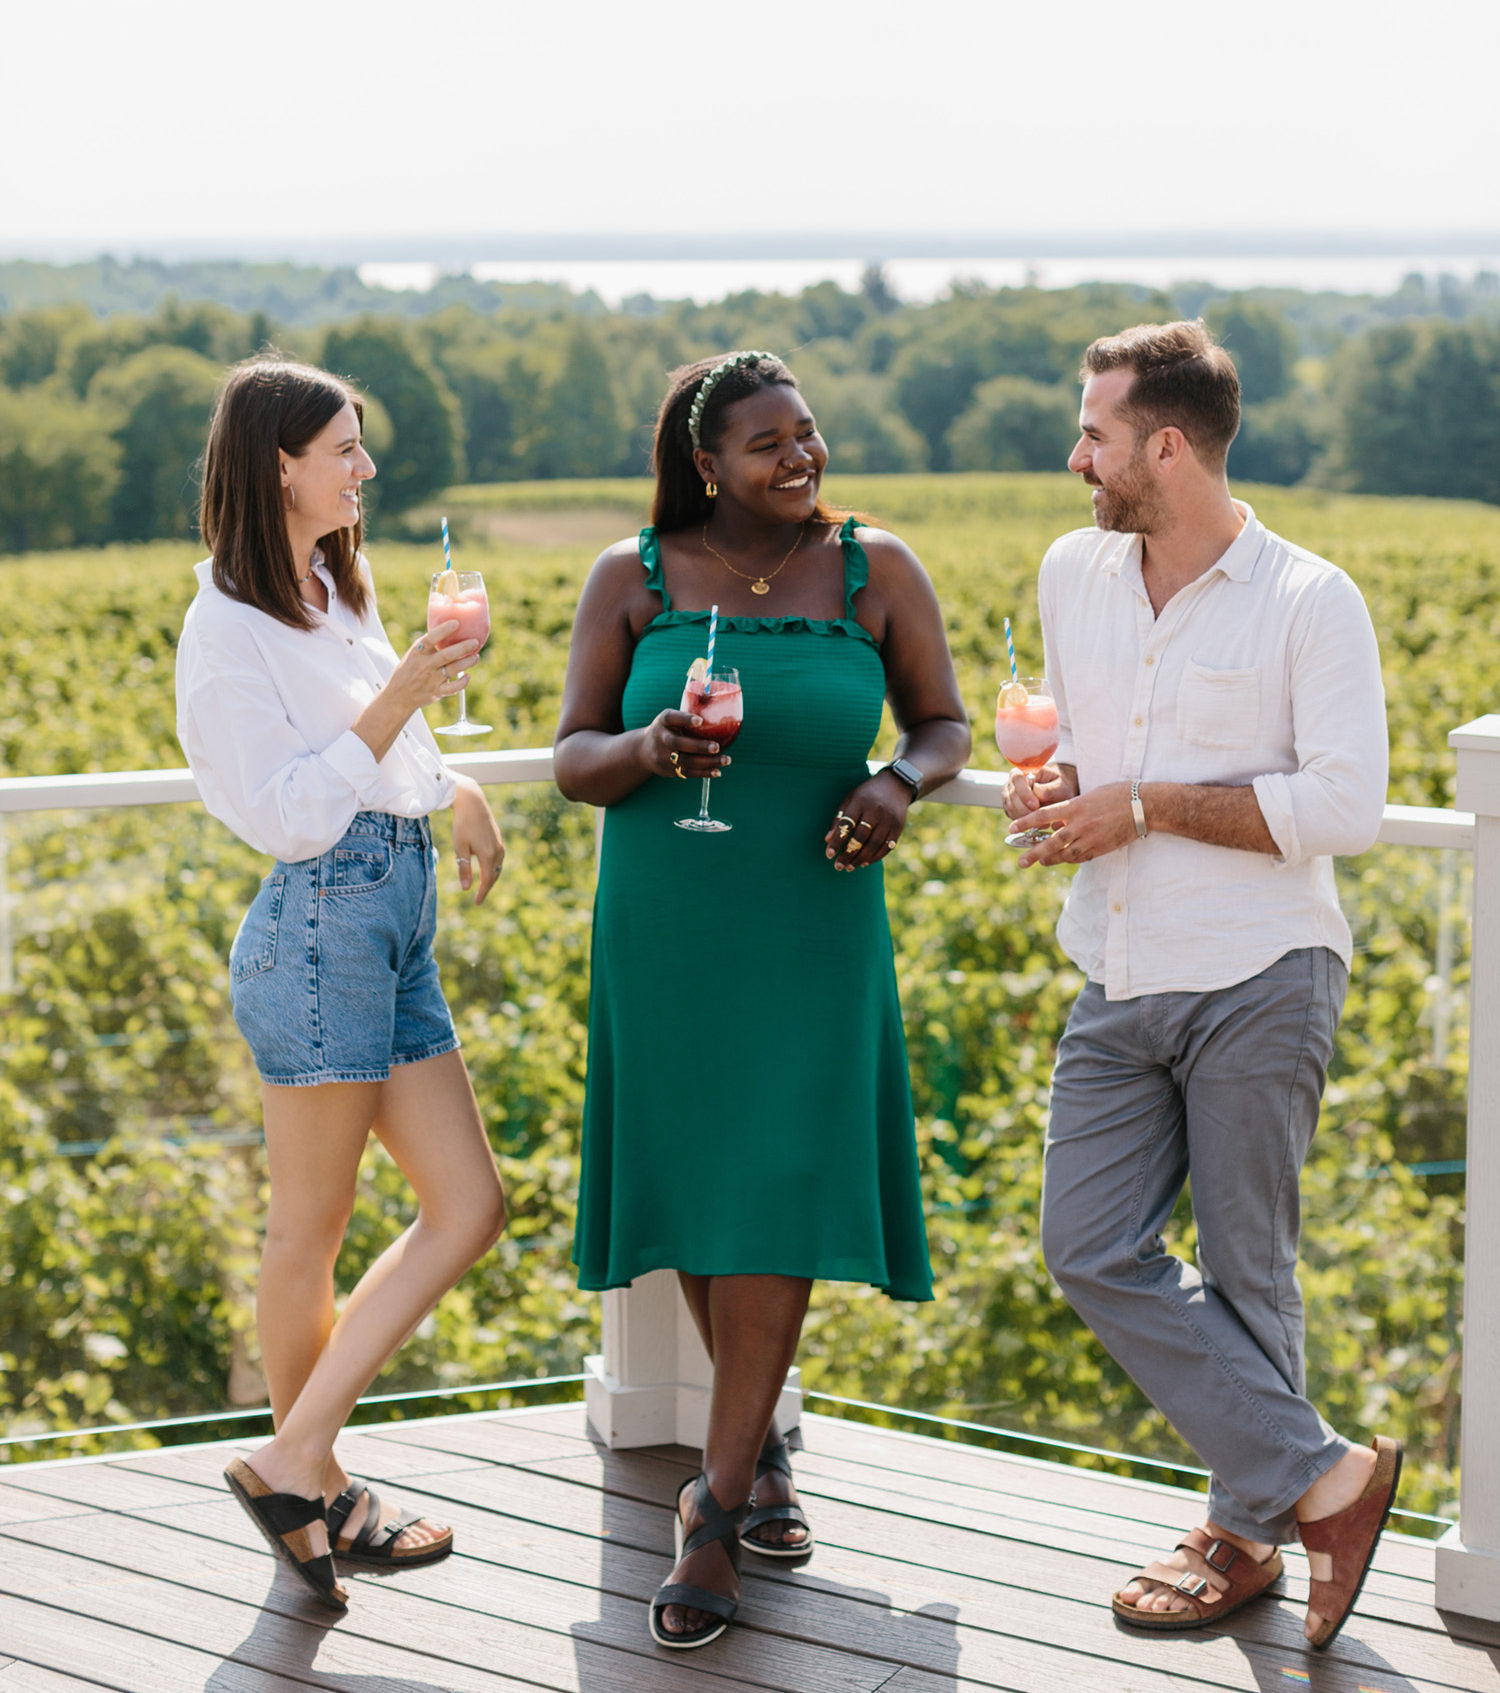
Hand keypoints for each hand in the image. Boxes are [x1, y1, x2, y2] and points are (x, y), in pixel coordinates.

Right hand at [385, 620, 481, 714]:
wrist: (399, 695)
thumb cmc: (409, 671)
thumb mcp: (412, 655)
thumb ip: (427, 646)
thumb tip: (448, 632)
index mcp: (417, 653)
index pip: (430, 638)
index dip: (443, 630)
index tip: (456, 623)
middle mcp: (425, 665)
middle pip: (447, 655)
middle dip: (463, 647)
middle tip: (475, 642)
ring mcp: (431, 680)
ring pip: (453, 669)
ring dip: (467, 662)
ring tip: (476, 657)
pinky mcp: (437, 692)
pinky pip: (454, 688)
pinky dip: (463, 682)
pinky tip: (468, 676)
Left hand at [452, 775, 504, 904]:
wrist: (472, 802)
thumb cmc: (463, 824)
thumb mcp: (460, 848)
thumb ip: (464, 869)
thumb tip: (466, 889)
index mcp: (488, 855)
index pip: (487, 880)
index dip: (482, 893)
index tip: (476, 904)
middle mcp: (498, 852)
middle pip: (494, 875)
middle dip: (487, 888)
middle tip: (478, 899)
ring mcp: (500, 845)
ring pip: (497, 867)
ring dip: (491, 878)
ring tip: (483, 886)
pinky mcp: (498, 839)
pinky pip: (498, 859)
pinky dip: (493, 868)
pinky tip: (487, 869)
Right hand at [640, 709, 730, 781]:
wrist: (644, 750)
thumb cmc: (668, 729)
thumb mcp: (671, 718)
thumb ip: (688, 715)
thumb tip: (719, 704)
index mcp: (663, 721)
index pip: (672, 718)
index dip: (685, 719)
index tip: (700, 720)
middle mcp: (661, 738)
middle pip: (678, 743)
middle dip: (698, 746)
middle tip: (717, 747)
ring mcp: (663, 756)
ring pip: (685, 761)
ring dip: (707, 762)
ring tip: (726, 760)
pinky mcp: (668, 770)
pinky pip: (687, 773)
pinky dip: (703, 773)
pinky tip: (717, 771)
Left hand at [823, 771, 910, 870]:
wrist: (895, 785)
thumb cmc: (866, 795)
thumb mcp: (850, 800)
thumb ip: (839, 819)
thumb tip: (828, 840)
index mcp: (860, 802)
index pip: (846, 824)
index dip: (837, 841)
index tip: (829, 854)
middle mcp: (876, 811)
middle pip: (861, 837)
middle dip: (848, 854)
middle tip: (838, 866)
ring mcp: (889, 820)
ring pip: (874, 844)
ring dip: (860, 859)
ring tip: (849, 867)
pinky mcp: (898, 827)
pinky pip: (887, 847)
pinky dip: (875, 857)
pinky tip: (864, 863)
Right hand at [1003, 762, 1073, 820]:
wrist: (1058, 793)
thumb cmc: (1059, 786)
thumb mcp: (1061, 786)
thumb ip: (1051, 789)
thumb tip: (1037, 792)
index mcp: (1024, 771)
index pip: (1017, 779)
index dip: (1024, 793)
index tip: (1036, 805)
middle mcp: (1012, 782)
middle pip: (1012, 796)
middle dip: (1025, 810)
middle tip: (1040, 819)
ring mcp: (1009, 795)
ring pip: (1010, 808)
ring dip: (1025, 818)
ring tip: (1042, 823)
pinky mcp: (1010, 808)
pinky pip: (1012, 816)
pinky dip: (1023, 822)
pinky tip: (1037, 824)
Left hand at [1018, 780, 1133, 869]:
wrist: (1143, 806)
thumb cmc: (1117, 795)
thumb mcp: (1089, 796)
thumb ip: (1071, 809)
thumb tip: (1056, 823)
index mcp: (1075, 807)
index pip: (1043, 816)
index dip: (1025, 823)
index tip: (1012, 828)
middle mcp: (1080, 825)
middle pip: (1051, 842)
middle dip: (1033, 853)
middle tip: (1021, 862)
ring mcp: (1091, 839)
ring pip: (1065, 854)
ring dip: (1050, 859)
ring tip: (1040, 862)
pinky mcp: (1101, 848)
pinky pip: (1081, 858)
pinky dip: (1070, 859)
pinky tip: (1063, 860)